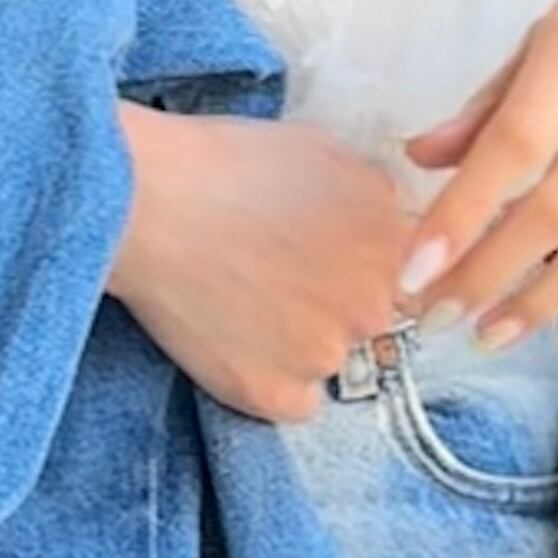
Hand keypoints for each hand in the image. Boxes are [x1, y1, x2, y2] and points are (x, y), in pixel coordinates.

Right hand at [103, 102, 428, 426]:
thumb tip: (392, 224)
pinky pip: (296, 403)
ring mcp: (324, 355)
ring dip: (302, 343)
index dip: (368, 271)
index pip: (412, 280)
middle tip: (279, 277)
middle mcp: (372, 306)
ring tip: (245, 300)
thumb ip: (376, 198)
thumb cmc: (226, 164)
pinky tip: (236, 338)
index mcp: (393, 243)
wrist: (146, 200)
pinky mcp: (276, 395)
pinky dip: (270, 381)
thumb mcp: (327, 153)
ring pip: (332, 363)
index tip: (331, 264)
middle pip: (373, 324)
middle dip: (338, 306)